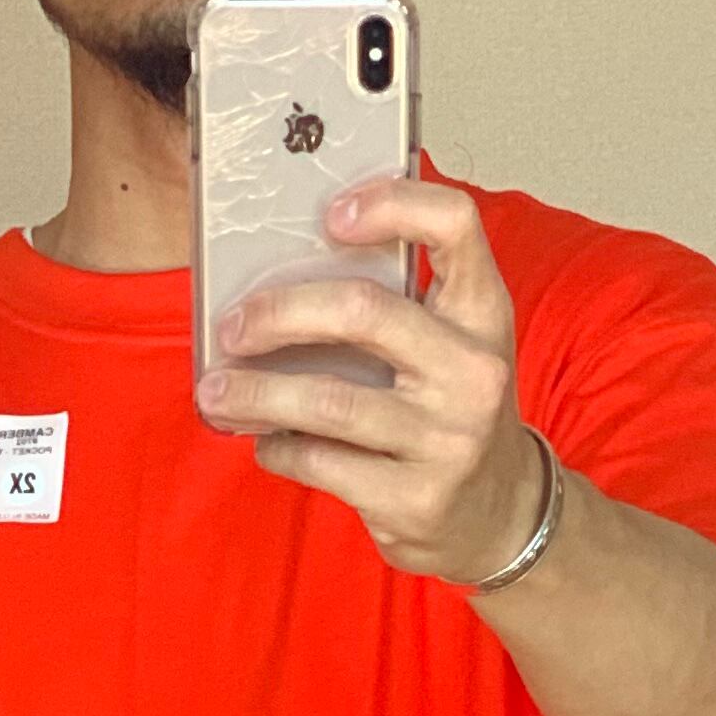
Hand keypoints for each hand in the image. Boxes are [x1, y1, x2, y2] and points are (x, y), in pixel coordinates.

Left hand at [197, 177, 539, 586]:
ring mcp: (446, 440)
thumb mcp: (452, 342)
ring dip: (255, 395)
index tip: (330, 215)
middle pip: (362, 312)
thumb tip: (284, 278)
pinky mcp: (415, 499)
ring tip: (215, 394)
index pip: (454, 224)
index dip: (392, 203)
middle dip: (280, 314)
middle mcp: (473, 371)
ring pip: (328, 401)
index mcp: (482, 311)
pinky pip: (322, 463)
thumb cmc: (453, 410)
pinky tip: (266, 442)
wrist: (499, 511)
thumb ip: (398, 302)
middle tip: (233, 327)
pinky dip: (279, 449)